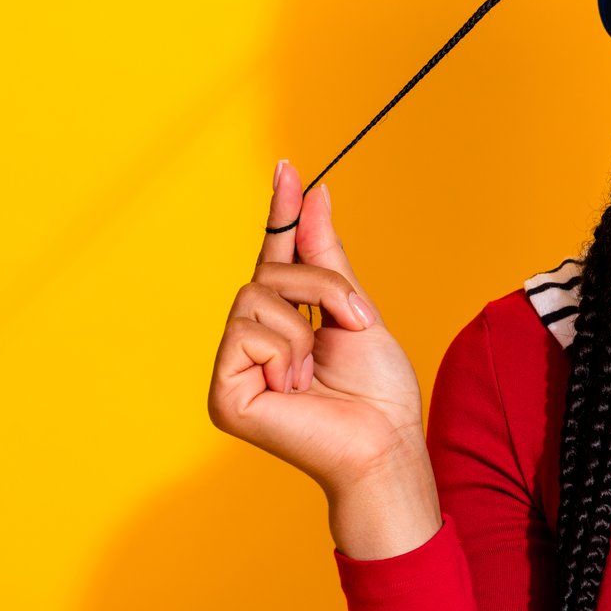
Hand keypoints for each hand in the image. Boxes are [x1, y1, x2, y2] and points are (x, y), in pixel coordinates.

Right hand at [206, 160, 428, 494]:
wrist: (386, 443)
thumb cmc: (377, 393)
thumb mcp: (356, 309)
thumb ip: (327, 257)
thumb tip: (316, 193)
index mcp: (283, 325)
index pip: (275, 257)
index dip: (281, 213)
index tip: (288, 167)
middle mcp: (251, 344)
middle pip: (266, 273)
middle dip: (319, 286)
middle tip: (349, 323)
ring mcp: (234, 370)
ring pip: (255, 297)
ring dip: (303, 325)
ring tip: (316, 371)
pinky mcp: (224, 394)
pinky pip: (245, 334)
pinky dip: (284, 353)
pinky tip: (295, 388)